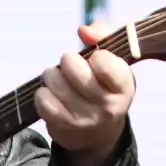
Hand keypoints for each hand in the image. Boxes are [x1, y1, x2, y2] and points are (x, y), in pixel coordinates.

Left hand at [35, 22, 135, 165]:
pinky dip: (42, 93)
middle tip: (70, 64)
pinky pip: (43, 101)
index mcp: (123, 86)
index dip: (95, 54)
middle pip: (74, 69)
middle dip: (68, 60)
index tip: (95, 58)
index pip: (104, 63)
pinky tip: (51, 94)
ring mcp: (85, 119)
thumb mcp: (113, 63)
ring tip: (58, 78)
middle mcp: (107, 106)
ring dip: (52, 75)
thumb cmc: (105, 87)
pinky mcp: (63, 128)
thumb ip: (103, 37)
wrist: (100, 134)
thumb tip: (84, 31)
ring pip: (55, 82)